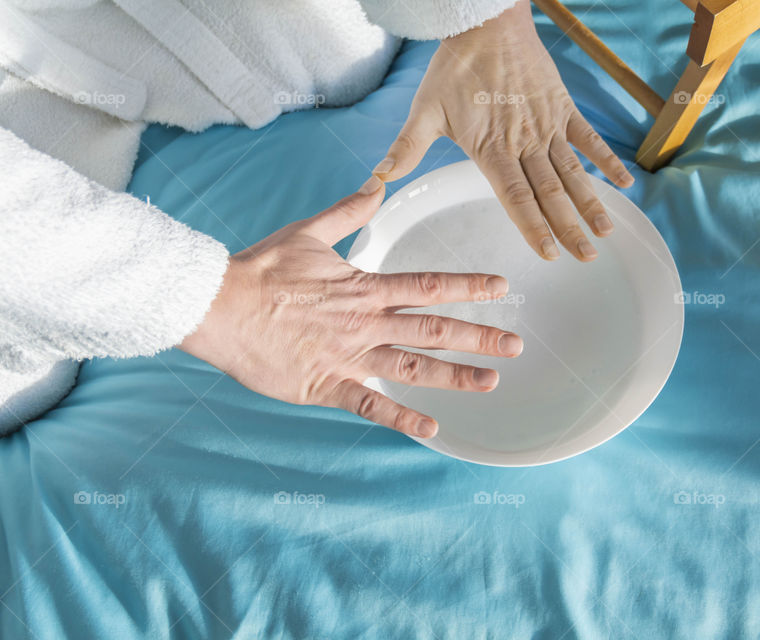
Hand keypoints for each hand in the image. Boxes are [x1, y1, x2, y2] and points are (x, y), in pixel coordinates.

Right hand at [179, 177, 522, 437]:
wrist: (219, 306)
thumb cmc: (262, 269)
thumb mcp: (309, 232)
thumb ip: (348, 212)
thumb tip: (377, 184)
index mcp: (365, 287)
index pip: (428, 285)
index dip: (468, 286)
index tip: (502, 288)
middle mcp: (366, 322)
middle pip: (432, 329)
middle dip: (478, 336)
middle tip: (516, 345)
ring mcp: (349, 355)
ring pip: (412, 367)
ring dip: (454, 376)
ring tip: (490, 381)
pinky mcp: (326, 384)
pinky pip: (370, 404)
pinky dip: (401, 417)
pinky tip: (432, 429)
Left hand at [373, 0, 633, 261]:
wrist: (485, 22)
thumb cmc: (453, 68)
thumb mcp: (424, 111)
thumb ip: (406, 149)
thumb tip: (376, 181)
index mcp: (492, 150)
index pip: (516, 197)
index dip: (534, 227)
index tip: (549, 254)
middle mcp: (524, 143)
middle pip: (550, 193)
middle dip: (569, 228)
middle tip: (586, 256)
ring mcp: (547, 126)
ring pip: (572, 171)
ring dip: (590, 202)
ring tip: (605, 231)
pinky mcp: (562, 108)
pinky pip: (588, 138)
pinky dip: (606, 159)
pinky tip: (624, 183)